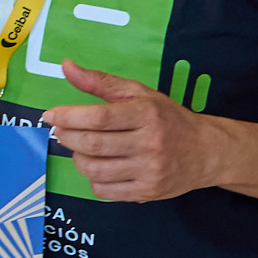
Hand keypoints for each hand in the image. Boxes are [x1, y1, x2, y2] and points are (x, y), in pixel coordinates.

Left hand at [39, 63, 222, 200]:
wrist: (207, 152)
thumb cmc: (168, 119)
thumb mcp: (139, 93)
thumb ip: (100, 81)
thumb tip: (66, 65)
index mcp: (146, 114)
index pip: (99, 118)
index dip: (68, 117)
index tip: (50, 115)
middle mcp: (149, 143)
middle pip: (92, 145)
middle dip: (67, 137)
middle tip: (60, 130)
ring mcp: (149, 171)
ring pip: (94, 170)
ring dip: (77, 158)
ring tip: (79, 147)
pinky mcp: (147, 192)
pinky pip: (104, 190)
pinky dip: (92, 179)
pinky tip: (98, 166)